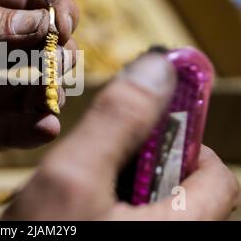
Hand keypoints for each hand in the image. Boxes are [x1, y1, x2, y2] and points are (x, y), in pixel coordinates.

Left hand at [0, 0, 78, 156]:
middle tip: (59, 65)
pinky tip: (44, 127)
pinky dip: (25, 131)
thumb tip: (43, 26)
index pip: (30, 2)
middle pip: (36, 51)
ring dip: (48, 97)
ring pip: (25, 95)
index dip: (54, 10)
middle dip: (57, 57)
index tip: (62, 25)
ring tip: (53, 101)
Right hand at [2, 53, 239, 219]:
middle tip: (101, 159)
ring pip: (152, 202)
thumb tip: (158, 68)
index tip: (148, 124)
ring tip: (81, 184)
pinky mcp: (120, 239)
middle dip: (141, 161)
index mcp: (180, 230)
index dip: (187, 141)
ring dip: (120, 179)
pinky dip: (108, 199)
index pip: (218, 176)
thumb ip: (117, 120)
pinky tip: (76, 205)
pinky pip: (129, 216)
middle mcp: (171, 239)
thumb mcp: (72, 177)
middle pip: (182, 188)